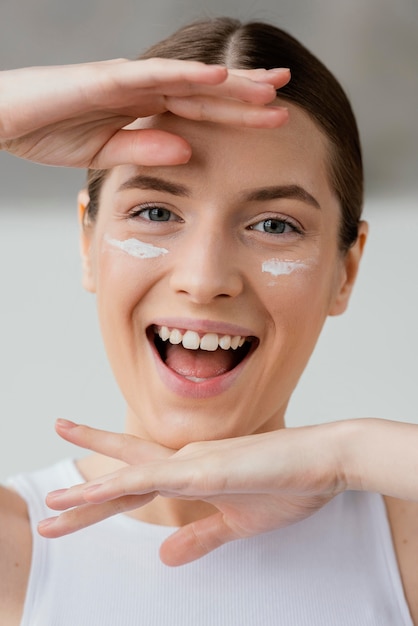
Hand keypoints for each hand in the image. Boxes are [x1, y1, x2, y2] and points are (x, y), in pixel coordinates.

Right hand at [0, 59, 289, 168]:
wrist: (2, 118)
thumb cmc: (48, 131)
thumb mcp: (104, 152)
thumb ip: (144, 149)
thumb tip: (187, 153)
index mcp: (143, 108)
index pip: (200, 108)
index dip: (237, 111)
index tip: (272, 117)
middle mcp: (143, 89)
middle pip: (205, 91)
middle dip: (246, 93)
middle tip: (287, 94)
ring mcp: (127, 81)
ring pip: (190, 80)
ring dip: (231, 84)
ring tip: (270, 87)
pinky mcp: (107, 80)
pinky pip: (154, 77)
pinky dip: (187, 77)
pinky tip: (220, 78)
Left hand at [39, 419, 345, 565]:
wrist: (325, 461)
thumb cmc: (287, 485)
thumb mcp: (236, 524)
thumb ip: (199, 536)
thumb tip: (164, 556)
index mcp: (191, 473)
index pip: (138, 486)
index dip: (103, 496)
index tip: (70, 504)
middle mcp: (186, 462)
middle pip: (125, 478)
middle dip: (85, 494)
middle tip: (48, 503)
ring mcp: (197, 463)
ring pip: (135, 476)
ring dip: (95, 491)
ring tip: (58, 502)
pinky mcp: (213, 469)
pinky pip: (163, 477)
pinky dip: (130, 482)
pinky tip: (104, 490)